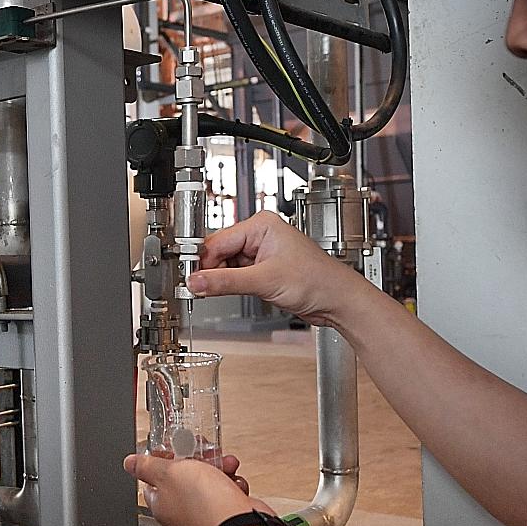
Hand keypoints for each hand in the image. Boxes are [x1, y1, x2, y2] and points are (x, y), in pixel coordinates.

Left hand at [125, 452, 272, 525]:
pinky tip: (235, 482)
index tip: (174, 447)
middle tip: (204, 452)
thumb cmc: (204, 505)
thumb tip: (129, 463)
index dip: (164, 458)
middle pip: (184, 476)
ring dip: (219, 467)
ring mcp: (205, 513)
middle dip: (197, 458)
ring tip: (226, 464)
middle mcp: (182, 510)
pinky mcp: (226, 514)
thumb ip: (147, 466)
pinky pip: (227, 492)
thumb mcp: (169, 473)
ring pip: (209, 481)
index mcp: (161, 503)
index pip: (154, 477)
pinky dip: (233, 483)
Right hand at [187, 212, 361, 327]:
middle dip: (209, 272)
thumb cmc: (317, 280)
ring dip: (219, 280)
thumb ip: (226, 282)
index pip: (217, 241)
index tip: (188, 278)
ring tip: (214, 293)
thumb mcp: (264, 281)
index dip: (202, 261)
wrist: (337, 300)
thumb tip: (196, 281)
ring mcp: (261, 253)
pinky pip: (236, 275)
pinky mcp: (262, 270)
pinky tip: (229, 293)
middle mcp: (260, 235)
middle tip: (197, 289)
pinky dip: (229, 286)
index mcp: (261, 225)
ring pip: (225, 266)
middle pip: (218, 253)